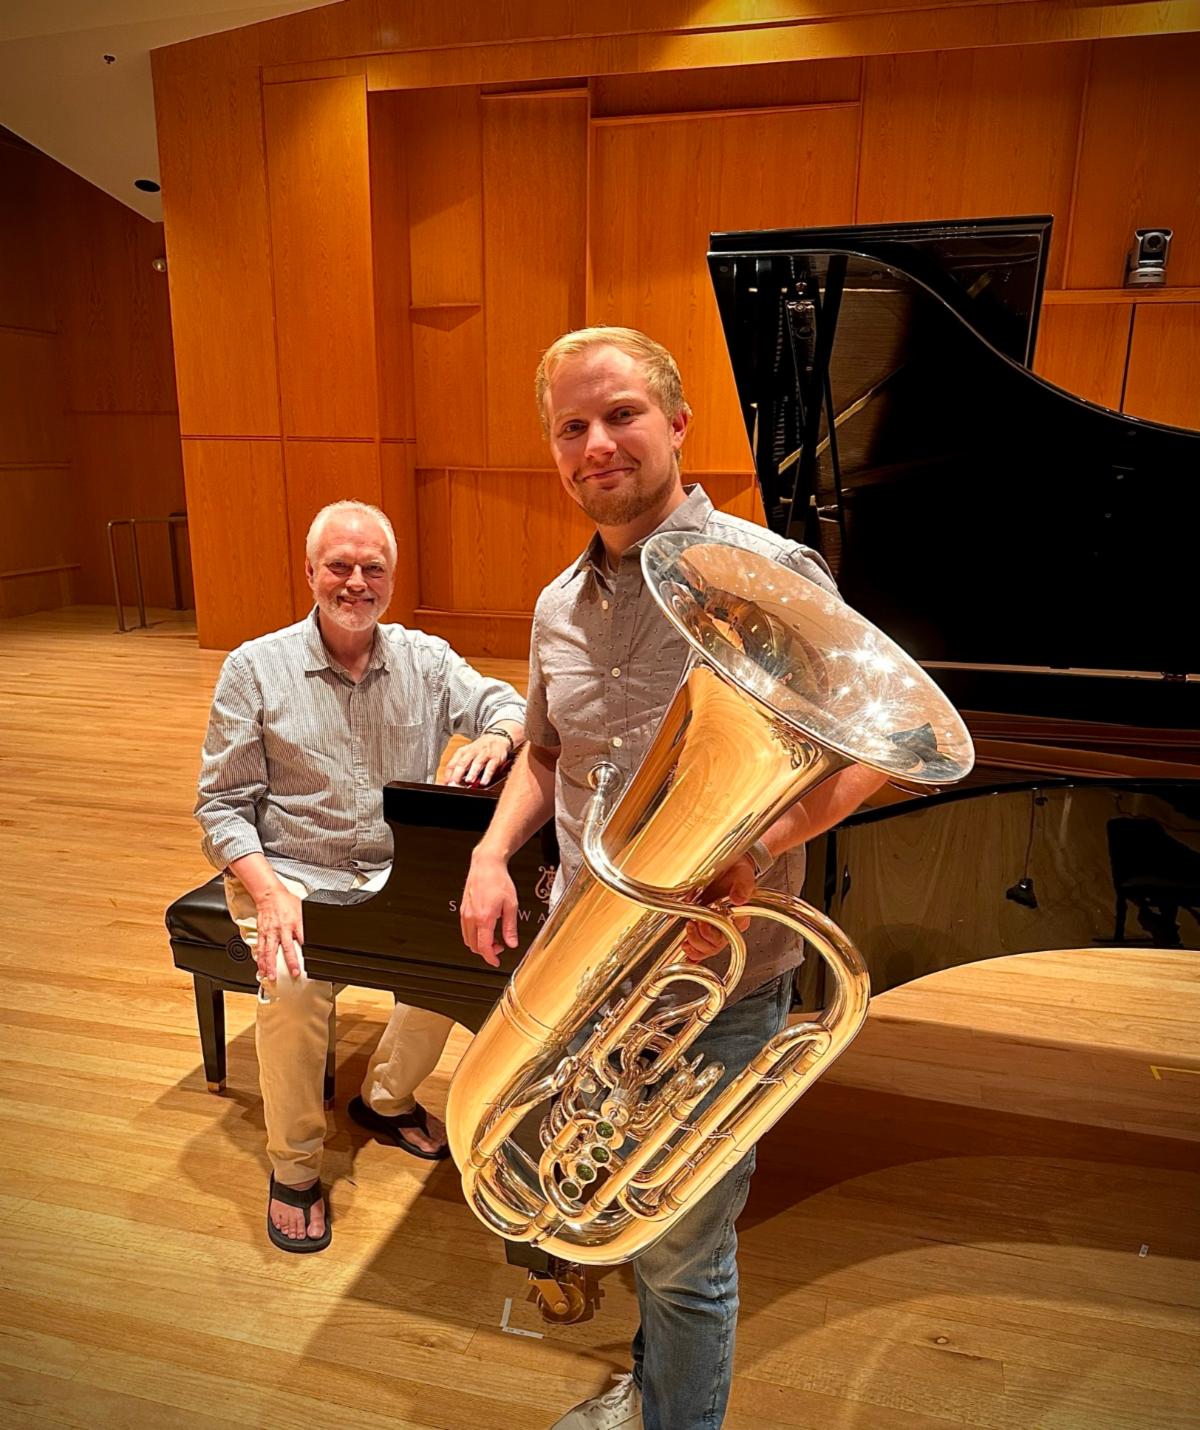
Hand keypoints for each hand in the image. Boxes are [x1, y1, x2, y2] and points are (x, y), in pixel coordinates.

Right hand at [253, 884, 304, 980]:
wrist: (269, 895)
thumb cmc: (286, 902)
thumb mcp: (302, 909)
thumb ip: (306, 923)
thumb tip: (314, 934)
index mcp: (294, 922)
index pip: (302, 937)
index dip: (306, 948)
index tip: (310, 959)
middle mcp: (282, 928)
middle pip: (286, 947)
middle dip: (290, 961)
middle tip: (293, 972)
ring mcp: (270, 932)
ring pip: (270, 951)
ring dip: (270, 965)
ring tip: (271, 976)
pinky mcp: (262, 933)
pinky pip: (261, 949)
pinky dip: (260, 960)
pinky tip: (261, 969)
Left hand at [442, 733, 510, 787]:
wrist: (498, 737)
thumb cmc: (481, 749)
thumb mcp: (468, 756)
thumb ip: (461, 769)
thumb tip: (452, 783)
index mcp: (463, 752)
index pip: (452, 764)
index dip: (447, 775)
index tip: (445, 784)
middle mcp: (472, 752)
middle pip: (463, 763)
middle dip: (457, 774)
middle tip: (454, 784)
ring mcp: (484, 754)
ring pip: (477, 763)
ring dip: (472, 772)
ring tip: (469, 781)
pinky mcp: (496, 757)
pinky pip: (491, 766)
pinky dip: (487, 774)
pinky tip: (484, 782)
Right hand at [460, 850, 519, 966]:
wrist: (486, 864)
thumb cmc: (498, 880)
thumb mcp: (511, 905)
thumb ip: (510, 927)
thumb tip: (512, 942)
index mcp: (484, 918)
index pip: (484, 947)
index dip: (490, 958)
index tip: (496, 962)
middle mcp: (471, 917)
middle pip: (474, 946)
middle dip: (486, 951)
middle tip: (500, 947)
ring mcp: (465, 913)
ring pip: (467, 939)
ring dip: (479, 943)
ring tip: (494, 938)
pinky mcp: (463, 909)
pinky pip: (465, 929)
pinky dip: (474, 935)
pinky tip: (485, 929)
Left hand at [682, 855, 755, 962]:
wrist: (730, 865)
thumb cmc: (738, 872)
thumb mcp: (743, 875)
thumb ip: (743, 885)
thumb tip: (739, 899)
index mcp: (739, 918)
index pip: (727, 936)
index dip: (712, 934)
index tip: (701, 922)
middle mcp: (727, 925)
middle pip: (715, 946)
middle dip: (700, 940)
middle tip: (691, 925)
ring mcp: (715, 925)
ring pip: (707, 948)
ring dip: (694, 945)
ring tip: (686, 935)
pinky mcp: (705, 923)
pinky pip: (701, 945)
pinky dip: (694, 953)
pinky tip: (687, 953)